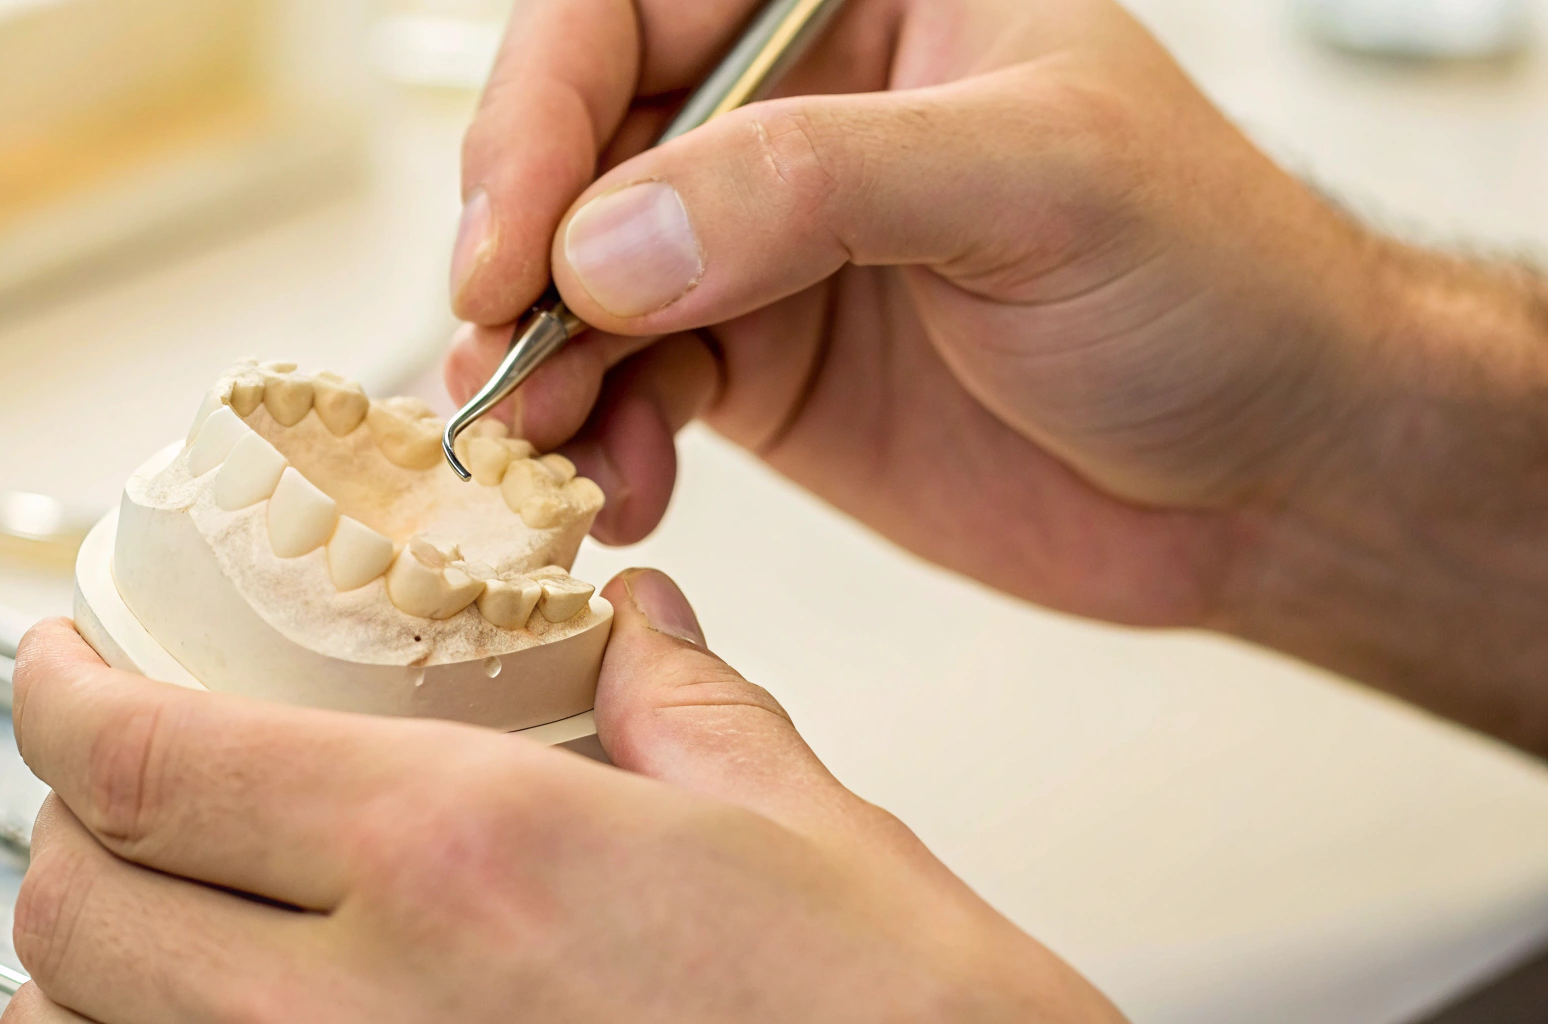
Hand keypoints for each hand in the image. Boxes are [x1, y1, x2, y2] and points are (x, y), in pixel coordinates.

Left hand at [3, 573, 1125, 1022]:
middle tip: (119, 777)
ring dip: (89, 968)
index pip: (148, 758)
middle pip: (72, 910)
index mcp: (466, 861)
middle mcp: (365, 1017)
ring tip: (162, 912)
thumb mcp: (806, 832)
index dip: (59, 690)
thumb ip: (682, 704)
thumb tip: (636, 628)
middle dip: (67, 824)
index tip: (57, 658)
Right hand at [443, 0, 1547, 748]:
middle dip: (518, 261)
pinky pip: (627, 388)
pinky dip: (599, 441)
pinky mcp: (757, 364)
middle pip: (574, 150)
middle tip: (502, 362)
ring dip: (539, 367)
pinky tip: (621, 485)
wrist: (1273, 472)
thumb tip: (605, 245)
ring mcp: (761, 244)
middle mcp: (784, 110)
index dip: (542, 116)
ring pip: (578, 282)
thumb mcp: (1036, 184)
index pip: (627, 14)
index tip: (517, 248)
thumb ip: (815, 188)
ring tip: (542, 451)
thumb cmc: (1216, 279)